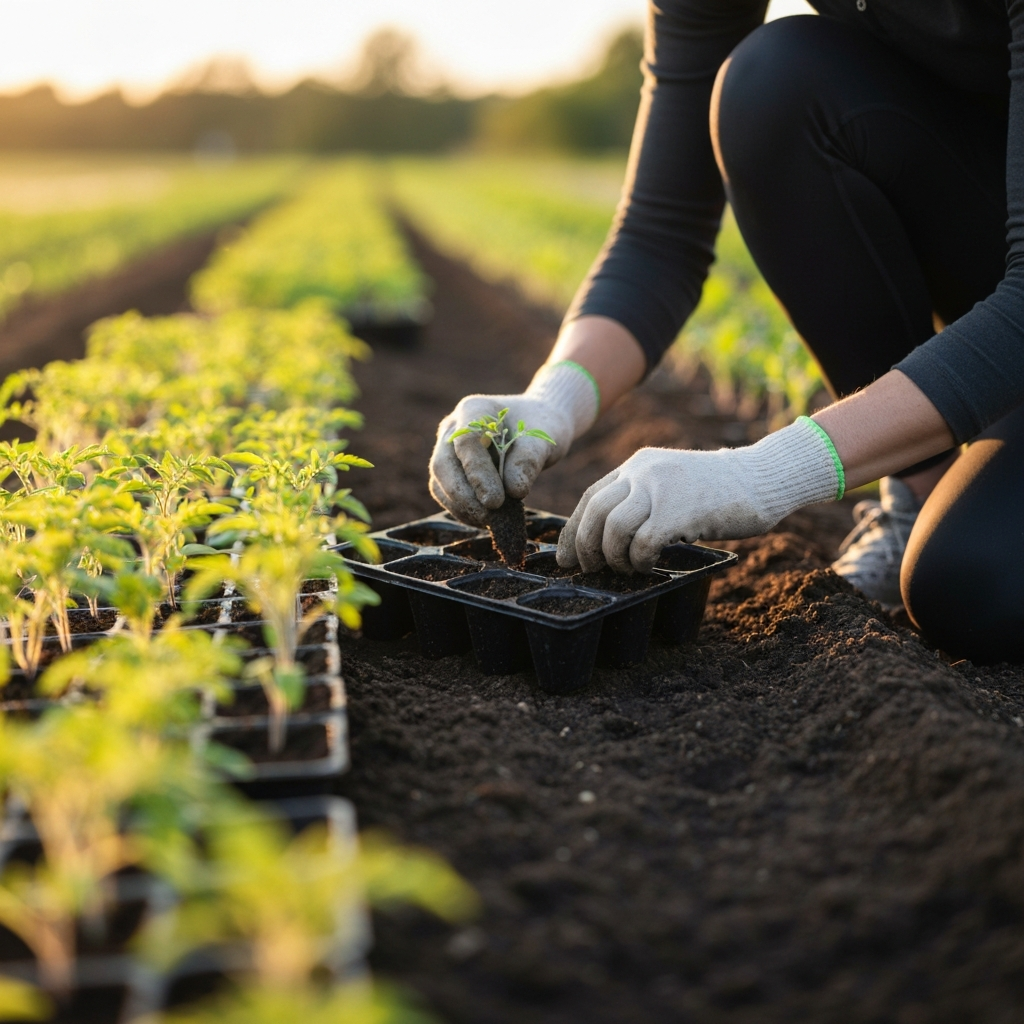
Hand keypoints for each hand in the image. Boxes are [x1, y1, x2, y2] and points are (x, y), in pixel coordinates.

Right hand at [429, 362, 599, 525]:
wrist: (537, 424)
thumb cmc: (541, 427)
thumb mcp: (544, 438)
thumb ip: (529, 459)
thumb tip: (513, 491)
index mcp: (475, 409)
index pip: (466, 441)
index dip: (477, 473)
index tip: (496, 501)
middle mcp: (453, 427)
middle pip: (443, 464)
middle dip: (464, 496)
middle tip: (490, 517)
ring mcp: (448, 449)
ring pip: (440, 483)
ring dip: (462, 507)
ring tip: (491, 522)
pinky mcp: (452, 471)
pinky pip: (448, 495)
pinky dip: (465, 511)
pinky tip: (487, 521)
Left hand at [556, 418, 843, 572]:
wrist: (762, 478)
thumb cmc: (718, 492)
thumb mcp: (670, 484)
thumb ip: (641, 500)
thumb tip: (609, 539)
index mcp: (637, 466)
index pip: (590, 498)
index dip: (573, 531)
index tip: (566, 558)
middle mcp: (642, 473)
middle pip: (594, 512)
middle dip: (585, 547)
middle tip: (592, 570)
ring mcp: (660, 489)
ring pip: (613, 528)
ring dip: (613, 557)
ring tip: (627, 568)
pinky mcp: (679, 511)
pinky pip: (642, 542)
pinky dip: (639, 560)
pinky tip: (649, 565)